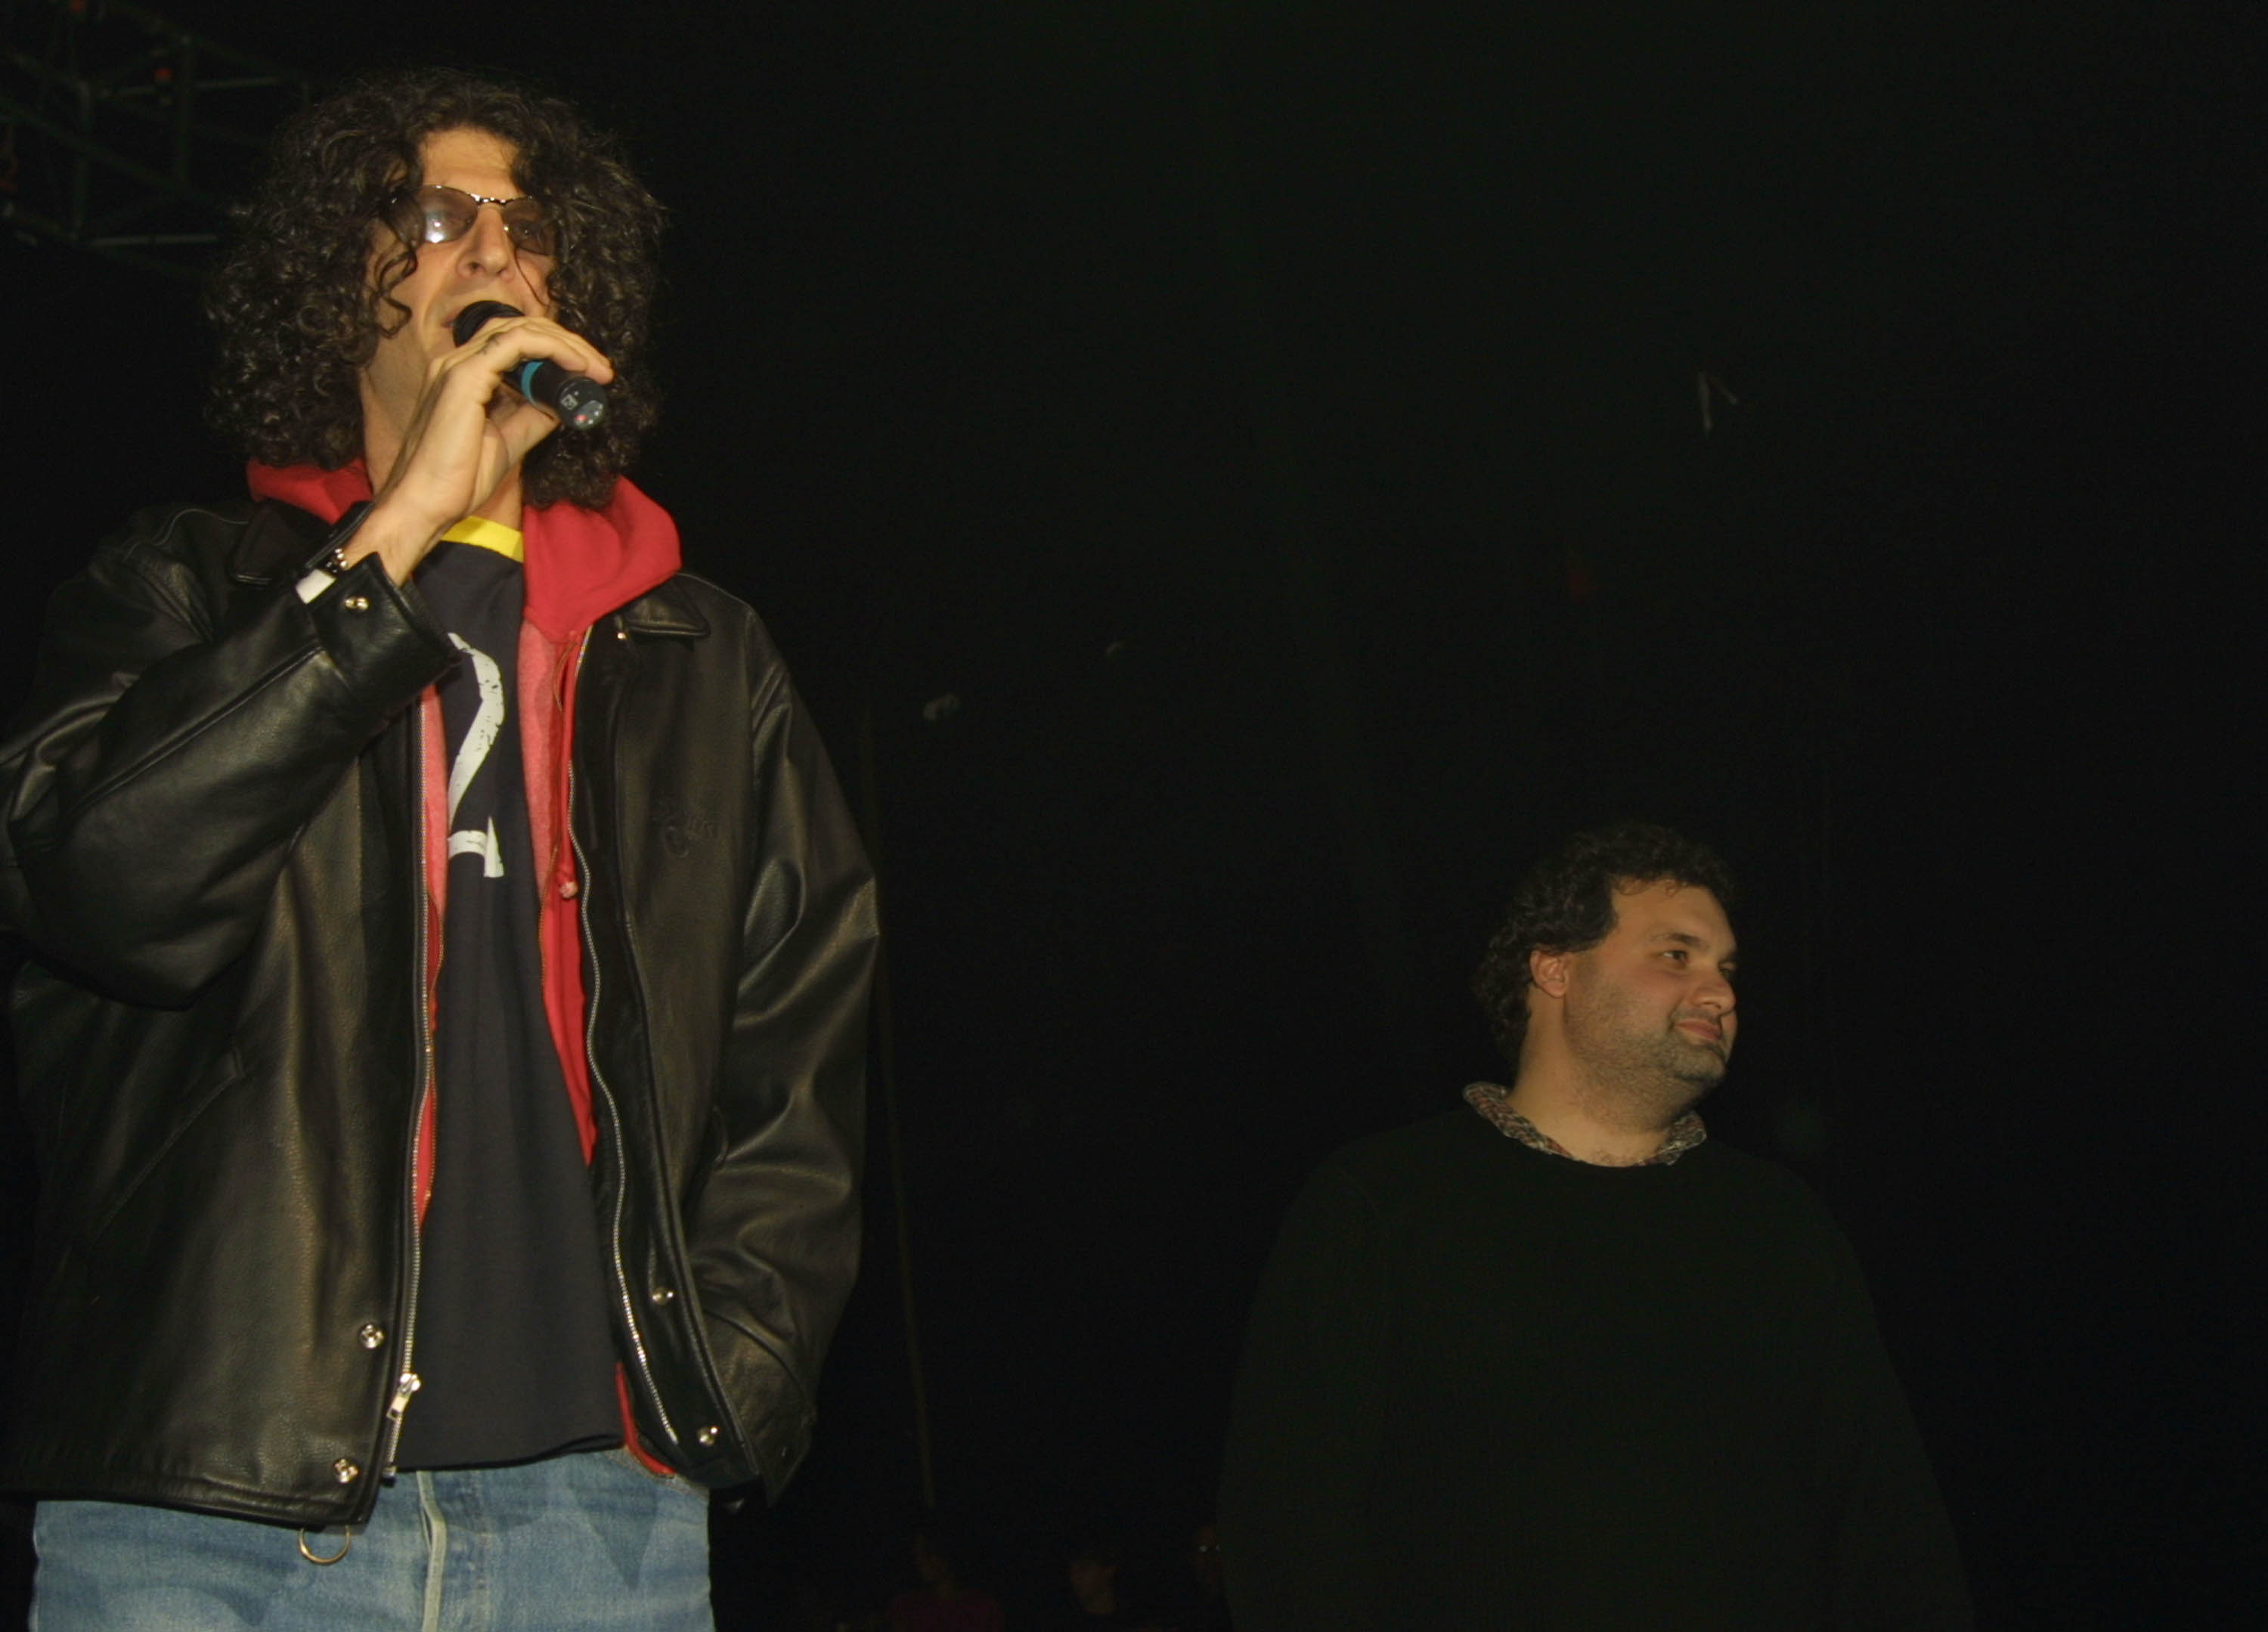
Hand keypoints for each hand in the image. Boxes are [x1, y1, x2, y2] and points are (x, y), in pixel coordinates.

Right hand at [350, 311, 614, 580]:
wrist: (426, 504)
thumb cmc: (457, 479)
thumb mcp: (508, 442)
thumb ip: (532, 416)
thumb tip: (561, 403)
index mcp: (465, 376)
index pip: (515, 342)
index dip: (556, 350)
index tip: (590, 374)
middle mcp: (458, 362)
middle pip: (521, 328)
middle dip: (568, 343)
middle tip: (601, 369)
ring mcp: (458, 365)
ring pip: (522, 329)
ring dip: (566, 344)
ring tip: (595, 368)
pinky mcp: (465, 376)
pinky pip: (517, 343)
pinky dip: (552, 348)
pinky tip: (576, 366)